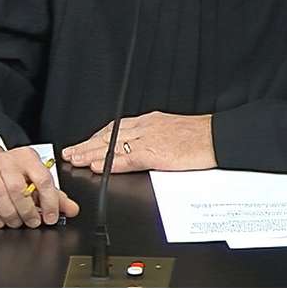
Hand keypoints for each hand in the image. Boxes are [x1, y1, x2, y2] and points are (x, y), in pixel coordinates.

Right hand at [0, 144, 79, 228]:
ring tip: (16, 222)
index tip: (51, 217)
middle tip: (33, 222)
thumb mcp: (35, 177)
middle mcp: (8, 161)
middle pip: (19, 189)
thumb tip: (72, 210)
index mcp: (28, 158)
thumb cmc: (13, 171)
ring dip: (10, 214)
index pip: (43, 179)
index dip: (49, 202)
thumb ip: (55, 195)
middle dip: (28, 211)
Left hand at [60, 111, 215, 173]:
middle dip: (86, 145)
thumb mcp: (173, 132)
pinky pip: (127, 158)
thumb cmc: (200, 137)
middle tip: (69, 152)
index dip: (96, 137)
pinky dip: (110, 162)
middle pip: (108, 136)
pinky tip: (97, 166)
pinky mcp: (154, 153)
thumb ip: (154, 138)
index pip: (116, 128)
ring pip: (112, 146)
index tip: (84, 143)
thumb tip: (142, 149)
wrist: (217, 137)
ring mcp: (148, 139)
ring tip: (75, 159)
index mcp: (150, 122)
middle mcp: (145, 127)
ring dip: (90, 153)